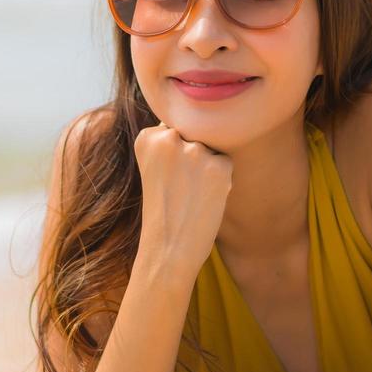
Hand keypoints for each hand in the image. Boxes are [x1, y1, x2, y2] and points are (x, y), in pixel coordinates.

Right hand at [134, 119, 233, 276]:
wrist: (167, 248)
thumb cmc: (162, 209)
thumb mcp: (154, 167)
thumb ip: (169, 142)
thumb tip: (204, 123)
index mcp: (146, 137)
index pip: (175, 129)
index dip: (175, 155)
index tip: (165, 177)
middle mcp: (168, 138)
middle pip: (194, 134)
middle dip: (192, 157)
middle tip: (180, 188)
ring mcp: (194, 151)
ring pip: (210, 147)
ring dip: (206, 167)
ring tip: (191, 194)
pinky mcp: (218, 166)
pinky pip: (225, 161)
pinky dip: (220, 179)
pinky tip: (204, 198)